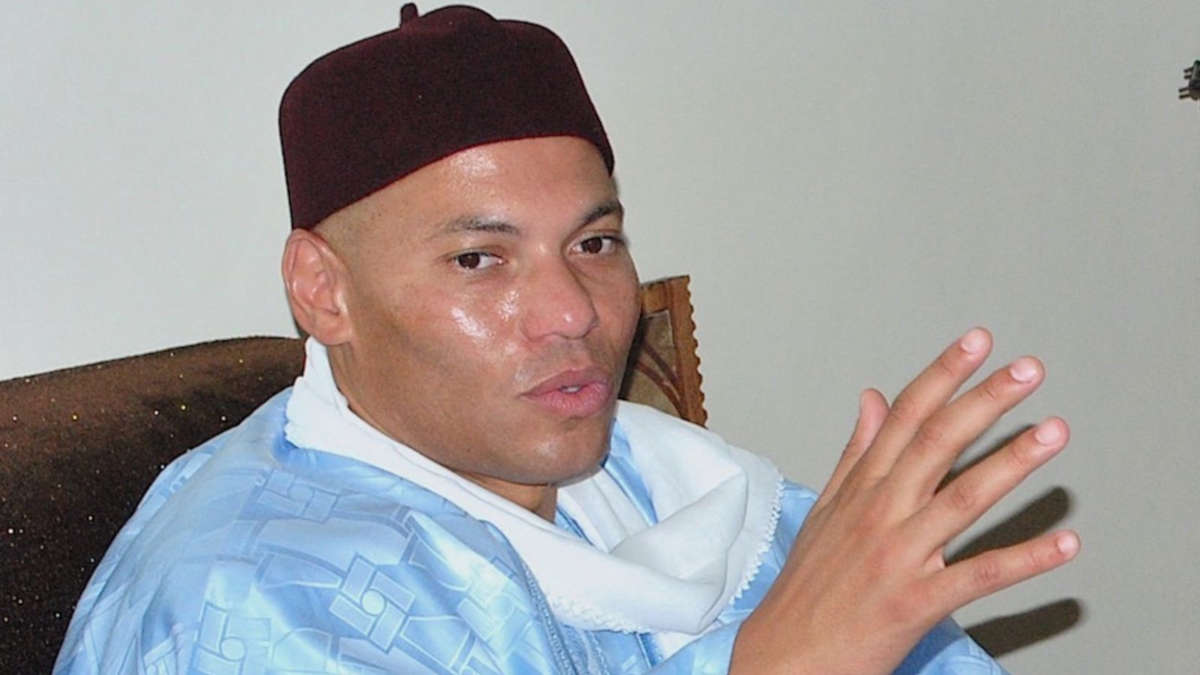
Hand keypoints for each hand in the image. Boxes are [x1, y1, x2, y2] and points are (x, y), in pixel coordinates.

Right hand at [731, 328, 1078, 673]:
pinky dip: (1024, 560)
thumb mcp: (824, 510)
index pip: (905, 418)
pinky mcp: (915, 602)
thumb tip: (873, 399)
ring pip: (961, 500)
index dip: (942, 375)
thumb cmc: (806, 588)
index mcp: (861, 489)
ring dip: (1011, 463)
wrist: (784, 655)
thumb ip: (857, 452)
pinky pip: (978, 576)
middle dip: (984, 401)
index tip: (975, 343)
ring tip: (1052, 432)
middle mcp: (880, 513)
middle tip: (1027, 370)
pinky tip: (1063, 544)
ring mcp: (898, 556)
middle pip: (936, 443)